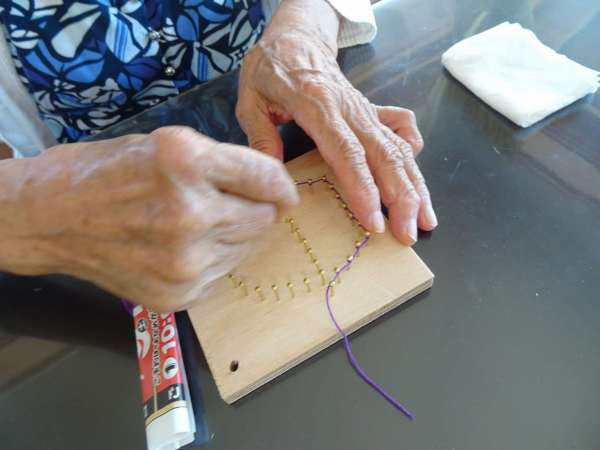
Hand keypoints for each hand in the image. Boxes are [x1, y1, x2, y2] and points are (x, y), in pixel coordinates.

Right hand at [0, 127, 297, 311]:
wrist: (52, 217)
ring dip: (233, 235)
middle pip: (265, 219)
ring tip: (194, 224)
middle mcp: (189, 214)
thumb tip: (279, 192)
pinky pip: (224, 273)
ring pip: (248, 248)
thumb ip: (228, 164)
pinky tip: (180, 247)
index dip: (281, 185)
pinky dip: (212, 259)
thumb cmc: (110, 171)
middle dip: (254, 208)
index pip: (268, 179)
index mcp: (186, 162)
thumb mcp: (169, 143)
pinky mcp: (178, 294)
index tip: (282, 191)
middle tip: (224, 203)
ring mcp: (183, 261)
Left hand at [236, 0, 436, 244]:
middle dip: (401, 196)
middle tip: (409, 233)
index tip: (375, 221)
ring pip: (398, 148)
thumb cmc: (271, 67)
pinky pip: (401, 129)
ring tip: (426, 218)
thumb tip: (274, 181)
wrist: (297, 36)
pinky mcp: (372, 111)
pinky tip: (415, 176)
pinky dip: (413, 152)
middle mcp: (349, 109)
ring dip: (415, 184)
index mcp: (317, 105)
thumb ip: (261, 137)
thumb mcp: (250, 98)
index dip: (364, 189)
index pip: (346, 153)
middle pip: (383, 155)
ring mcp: (365, 110)